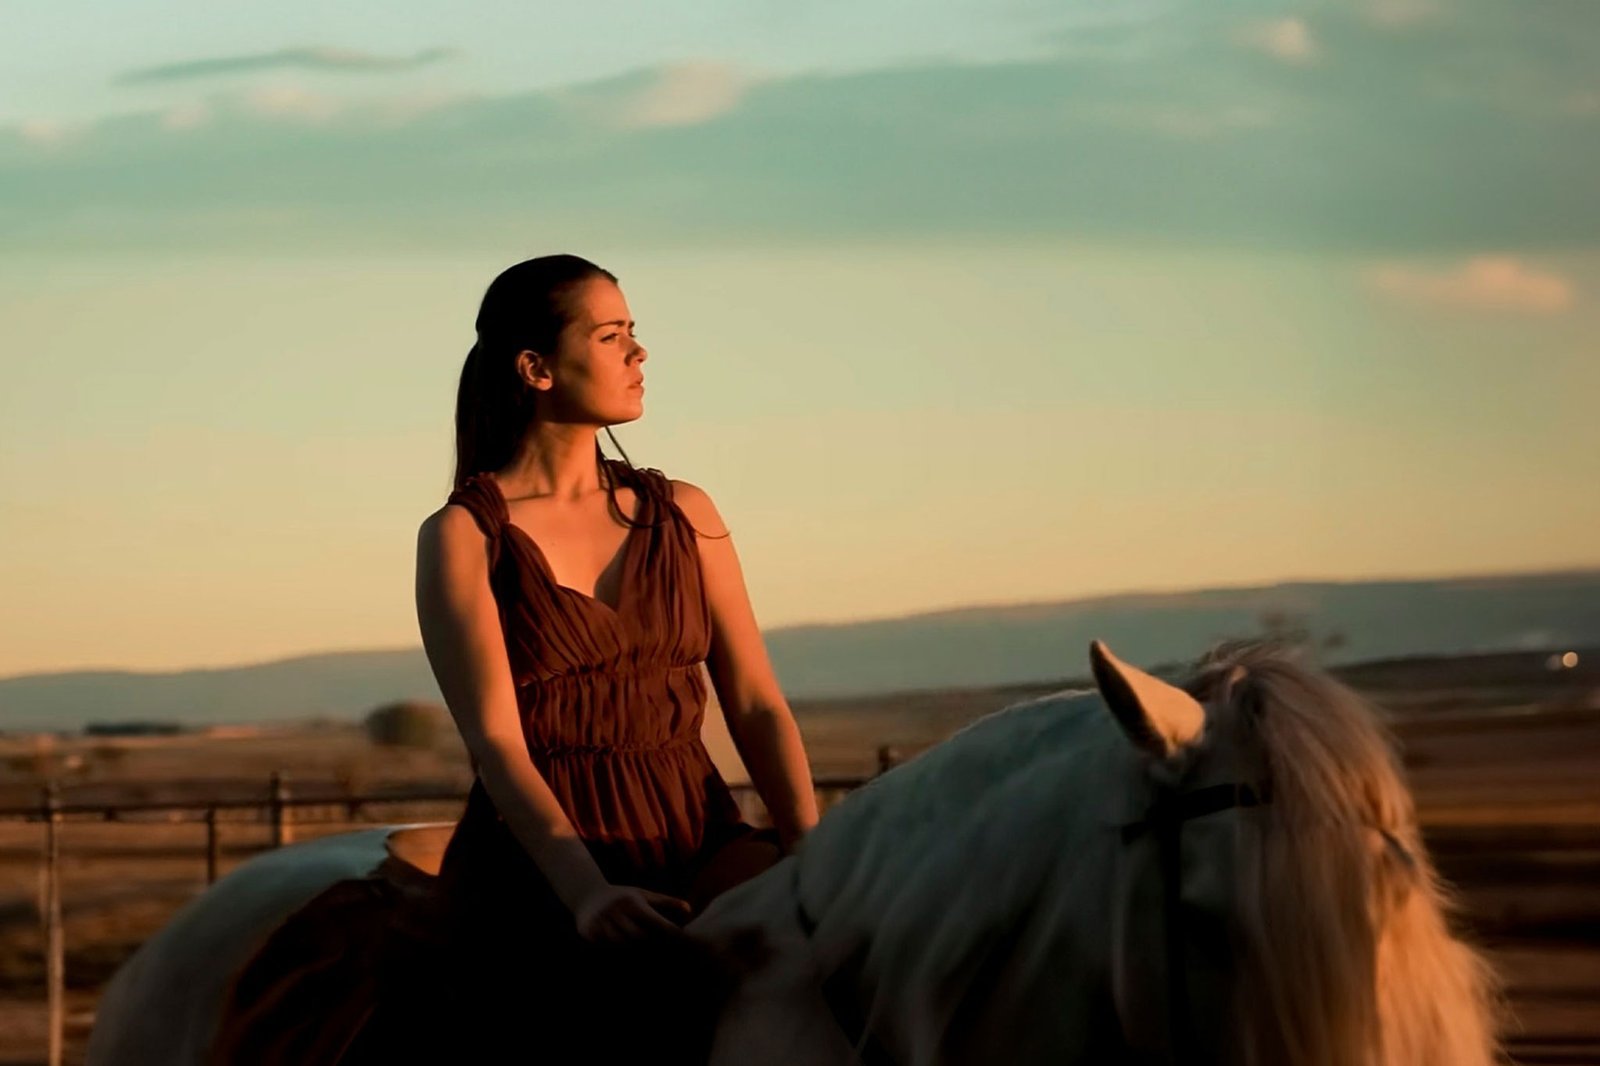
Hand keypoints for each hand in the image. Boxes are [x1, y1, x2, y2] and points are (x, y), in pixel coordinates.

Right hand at [572, 883, 691, 942]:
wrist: (587, 894)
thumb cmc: (622, 896)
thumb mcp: (643, 895)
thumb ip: (666, 902)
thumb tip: (689, 909)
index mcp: (632, 902)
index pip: (654, 921)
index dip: (667, 932)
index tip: (678, 942)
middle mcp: (616, 910)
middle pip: (638, 936)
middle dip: (648, 944)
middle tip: (659, 952)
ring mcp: (601, 920)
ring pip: (620, 943)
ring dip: (629, 949)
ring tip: (639, 952)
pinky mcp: (588, 930)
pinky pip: (604, 946)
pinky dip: (612, 949)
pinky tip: (618, 950)